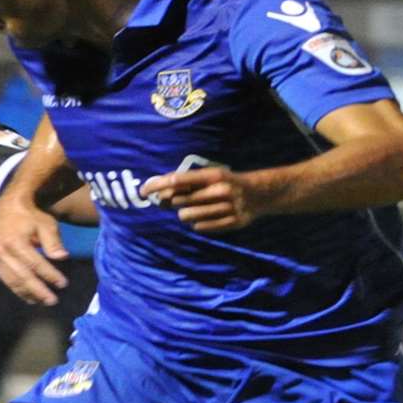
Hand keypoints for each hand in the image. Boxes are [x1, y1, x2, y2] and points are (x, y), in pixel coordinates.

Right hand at [0, 198, 69, 304]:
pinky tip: (31, 298)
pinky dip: (19, 291)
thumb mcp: (45, 223)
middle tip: (53, 301)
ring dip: (29, 294)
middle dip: (39, 290)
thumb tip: (62, 257)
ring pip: (13, 282)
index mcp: (16, 242)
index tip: (63, 284)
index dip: (50, 275)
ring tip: (43, 302)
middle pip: (23, 276)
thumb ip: (53, 241)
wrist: (7, 209)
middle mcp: (3, 252)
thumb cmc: (29, 217)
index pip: (35, 263)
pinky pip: (7, 281)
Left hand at [139, 166, 266, 232]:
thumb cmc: (225, 183)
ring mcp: (226, 208)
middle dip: (168, 202)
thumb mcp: (209, 176)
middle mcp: (219, 190)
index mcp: (213, 175)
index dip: (157, 185)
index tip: (143, 190)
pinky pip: (199, 228)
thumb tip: (157, 192)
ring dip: (183, 214)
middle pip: (178, 200)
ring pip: (185, 216)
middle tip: (167, 202)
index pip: (178, 180)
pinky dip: (197, 224)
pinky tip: (206, 217)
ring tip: (193, 209)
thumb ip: (186, 182)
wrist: (259, 194)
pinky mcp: (231, 223)